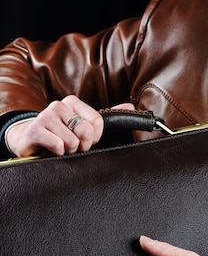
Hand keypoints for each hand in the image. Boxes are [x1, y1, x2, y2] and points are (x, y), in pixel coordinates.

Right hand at [6, 97, 133, 156]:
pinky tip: (51, 149)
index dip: (95, 137)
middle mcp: (59, 105)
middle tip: (73, 145)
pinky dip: (58, 152)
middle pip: (86, 132)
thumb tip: (130, 106)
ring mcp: (46, 116)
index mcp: (73, 102)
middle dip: (82, 145)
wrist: (29, 139)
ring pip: (72, 141)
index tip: (87, 140)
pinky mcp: (35, 130)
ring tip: (60, 146)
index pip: (97, 122)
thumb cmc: (59, 134)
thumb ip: (106, 117)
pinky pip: (58, 145)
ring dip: (68, 150)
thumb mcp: (82, 124)